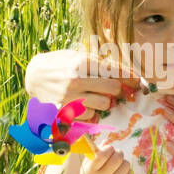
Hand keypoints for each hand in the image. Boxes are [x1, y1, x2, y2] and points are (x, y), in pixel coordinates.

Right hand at [25, 49, 144, 121]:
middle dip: (118, 90)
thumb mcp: (78, 56)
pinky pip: (91, 116)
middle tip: (116, 90)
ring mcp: (71, 97)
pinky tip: (86, 105)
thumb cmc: (60, 64)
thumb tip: (127, 74)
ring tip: (97, 97)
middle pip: (113, 89)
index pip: (115, 71)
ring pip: (104, 105)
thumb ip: (100, 64)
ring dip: (105, 102)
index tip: (139, 83)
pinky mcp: (66, 111)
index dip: (131, 78)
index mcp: (82, 62)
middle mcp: (77, 80)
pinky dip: (93, 112)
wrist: (34, 76)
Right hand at [79, 145, 133, 173]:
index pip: (103, 154)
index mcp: (91, 171)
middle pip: (118, 157)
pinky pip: (130, 172)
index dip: (108, 148)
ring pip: (126, 163)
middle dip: (117, 152)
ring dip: (122, 162)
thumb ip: (95, 152)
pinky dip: (125, 171)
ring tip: (116, 166)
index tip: (107, 149)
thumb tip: (107, 141)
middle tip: (114, 154)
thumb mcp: (87, 166)